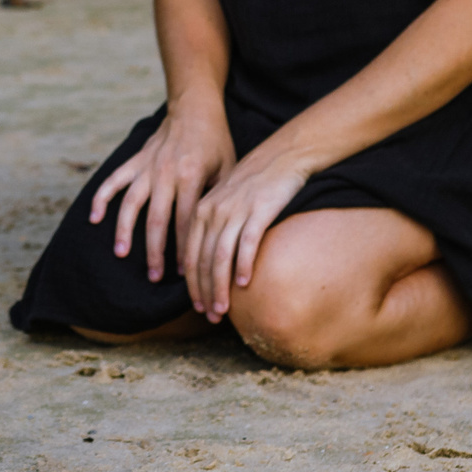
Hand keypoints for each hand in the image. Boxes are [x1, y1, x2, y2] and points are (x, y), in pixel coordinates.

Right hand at [85, 97, 235, 282]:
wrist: (195, 108)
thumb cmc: (217, 142)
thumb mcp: (228, 169)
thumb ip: (219, 200)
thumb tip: (218, 237)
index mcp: (191, 176)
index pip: (185, 221)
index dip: (184, 249)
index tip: (185, 272)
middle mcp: (165, 173)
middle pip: (156, 219)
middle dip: (154, 250)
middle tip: (153, 276)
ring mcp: (147, 167)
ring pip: (130, 203)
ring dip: (124, 230)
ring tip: (120, 253)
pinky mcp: (135, 160)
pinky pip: (113, 180)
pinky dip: (101, 198)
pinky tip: (94, 218)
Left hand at [181, 148, 312, 321]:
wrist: (281, 156)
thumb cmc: (254, 184)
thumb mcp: (225, 202)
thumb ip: (215, 227)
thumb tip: (210, 264)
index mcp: (202, 210)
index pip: (190, 254)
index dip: (192, 284)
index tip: (197, 307)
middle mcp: (213, 211)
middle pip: (202, 259)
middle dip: (204, 292)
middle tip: (210, 316)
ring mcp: (235, 211)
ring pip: (220, 256)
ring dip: (220, 287)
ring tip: (223, 310)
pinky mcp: (259, 210)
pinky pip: (247, 242)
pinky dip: (244, 264)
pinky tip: (245, 284)